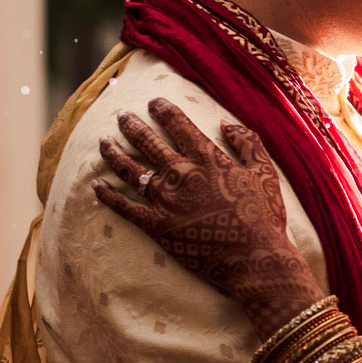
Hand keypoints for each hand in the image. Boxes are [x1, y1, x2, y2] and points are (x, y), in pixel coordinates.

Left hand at [93, 99, 325, 338]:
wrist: (254, 259)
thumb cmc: (264, 216)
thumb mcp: (265, 173)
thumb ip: (247, 142)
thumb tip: (224, 122)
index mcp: (207, 158)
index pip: (178, 124)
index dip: (163, 110)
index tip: (153, 102)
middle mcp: (181, 174)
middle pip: (148, 141)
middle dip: (132, 125)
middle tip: (121, 115)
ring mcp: (166, 200)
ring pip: (130, 170)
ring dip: (113, 153)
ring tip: (102, 141)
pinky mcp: (157, 226)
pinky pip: (125, 208)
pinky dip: (108, 196)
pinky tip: (96, 186)